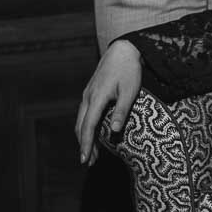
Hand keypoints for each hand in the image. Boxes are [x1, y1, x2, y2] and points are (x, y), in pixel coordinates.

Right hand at [76, 40, 141, 166]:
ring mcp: (88, 94)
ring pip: (81, 120)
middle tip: (88, 162)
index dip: (86, 144)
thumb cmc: (129, 70)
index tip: (85, 159)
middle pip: (81, 126)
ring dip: (84, 137)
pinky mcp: (91, 92)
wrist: (122, 50)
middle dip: (84, 144)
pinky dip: (86, 126)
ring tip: (91, 153)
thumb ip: (121, 111)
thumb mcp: (130, 91)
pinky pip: (85, 113)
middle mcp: (88, 97)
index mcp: (97, 98)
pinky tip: (93, 133)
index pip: (88, 126)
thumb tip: (114, 131)